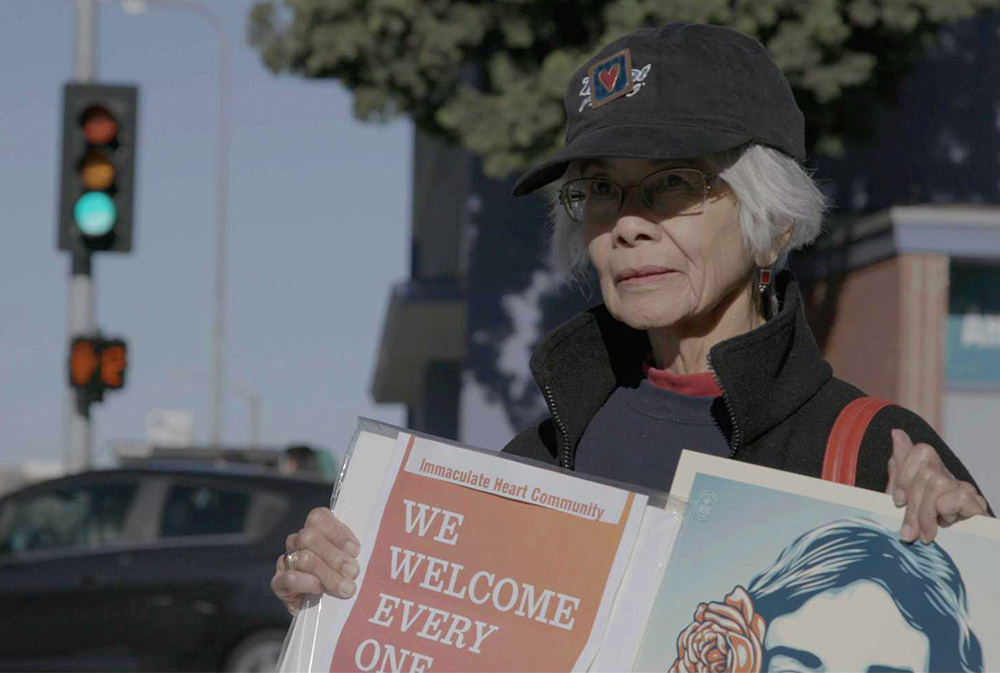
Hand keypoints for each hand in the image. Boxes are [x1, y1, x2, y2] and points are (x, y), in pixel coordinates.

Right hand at [270, 507, 361, 614]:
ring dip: (328, 574)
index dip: (337, 532)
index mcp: (315, 531)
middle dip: (335, 556)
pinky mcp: (278, 584)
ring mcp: (286, 561)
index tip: (355, 550)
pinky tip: (319, 589)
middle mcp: (298, 542)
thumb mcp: (350, 563)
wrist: (323, 613)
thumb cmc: (342, 579)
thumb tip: (359, 554)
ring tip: (346, 588)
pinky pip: (288, 578)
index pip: (318, 518)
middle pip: (309, 537)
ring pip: (303, 558)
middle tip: (353, 572)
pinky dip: (306, 582)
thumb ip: (352, 553)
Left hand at [886, 429, 987, 543]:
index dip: (905, 474)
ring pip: (938, 482)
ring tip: (926, 535)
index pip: (922, 451)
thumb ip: (898, 468)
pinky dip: (946, 513)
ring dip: (926, 513)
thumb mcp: (900, 500)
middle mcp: (949, 477)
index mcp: (930, 472)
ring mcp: (964, 490)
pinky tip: (947, 525)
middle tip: (909, 532)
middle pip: (926, 472)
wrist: (943, 558)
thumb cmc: (919, 528)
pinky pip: (959, 497)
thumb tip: (896, 432)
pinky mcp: (977, 506)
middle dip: (912, 505)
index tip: (897, 501)